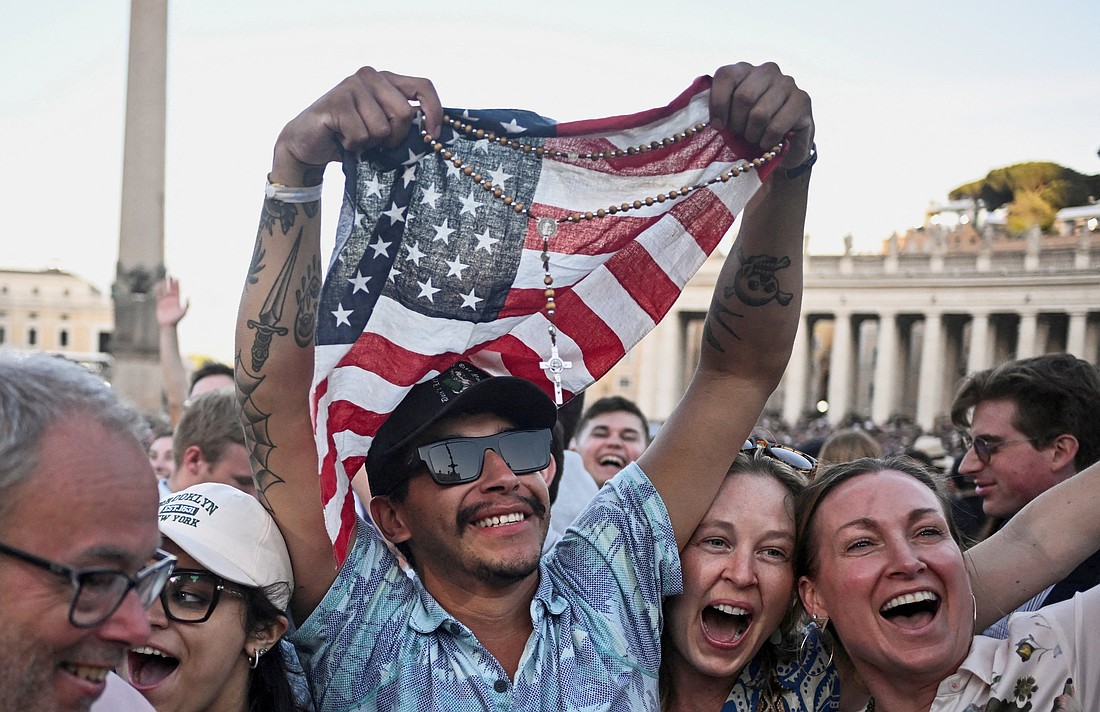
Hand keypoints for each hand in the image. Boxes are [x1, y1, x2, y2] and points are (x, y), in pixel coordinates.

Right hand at [155, 276, 188, 327]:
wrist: (168, 324)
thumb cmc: (177, 318)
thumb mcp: (184, 311)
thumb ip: (187, 304)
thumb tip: (188, 297)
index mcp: (177, 300)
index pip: (177, 290)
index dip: (177, 284)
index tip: (177, 278)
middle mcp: (171, 299)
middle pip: (171, 288)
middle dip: (170, 282)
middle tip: (170, 275)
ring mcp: (165, 300)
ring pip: (164, 290)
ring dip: (164, 284)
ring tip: (164, 279)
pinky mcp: (159, 303)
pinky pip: (158, 295)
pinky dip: (158, 290)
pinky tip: (157, 285)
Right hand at [271, 67, 442, 185]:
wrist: (308, 143)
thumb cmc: (351, 137)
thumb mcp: (384, 128)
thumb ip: (405, 123)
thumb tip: (434, 133)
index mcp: (387, 80)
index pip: (423, 87)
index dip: (434, 112)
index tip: (433, 136)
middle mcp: (370, 76)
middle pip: (404, 114)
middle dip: (394, 139)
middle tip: (376, 143)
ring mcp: (351, 86)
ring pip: (382, 129)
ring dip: (370, 144)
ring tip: (354, 138)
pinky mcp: (336, 102)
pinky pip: (361, 136)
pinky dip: (352, 146)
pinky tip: (341, 138)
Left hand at [709, 62, 813, 168]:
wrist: (782, 146)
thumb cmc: (748, 130)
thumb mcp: (727, 118)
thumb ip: (715, 110)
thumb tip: (705, 120)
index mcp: (743, 70)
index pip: (725, 76)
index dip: (718, 104)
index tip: (718, 125)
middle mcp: (766, 70)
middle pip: (744, 97)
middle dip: (737, 124)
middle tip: (740, 134)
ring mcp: (787, 83)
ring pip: (760, 114)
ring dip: (752, 135)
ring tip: (754, 139)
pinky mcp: (802, 100)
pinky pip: (776, 126)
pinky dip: (767, 141)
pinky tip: (767, 143)